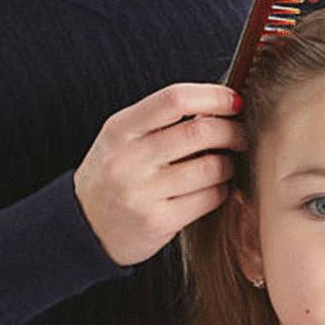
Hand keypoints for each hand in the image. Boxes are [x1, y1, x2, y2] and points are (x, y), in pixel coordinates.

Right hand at [73, 84, 246, 265]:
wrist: (84, 228)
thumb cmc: (113, 176)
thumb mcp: (121, 139)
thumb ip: (160, 121)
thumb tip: (219, 106)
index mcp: (119, 129)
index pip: (174, 99)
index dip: (213, 96)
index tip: (235, 101)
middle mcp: (128, 159)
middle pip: (199, 132)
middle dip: (231, 131)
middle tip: (240, 135)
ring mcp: (142, 193)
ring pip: (211, 168)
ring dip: (228, 164)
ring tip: (225, 165)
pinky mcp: (158, 222)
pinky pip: (208, 198)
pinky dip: (221, 190)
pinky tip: (214, 188)